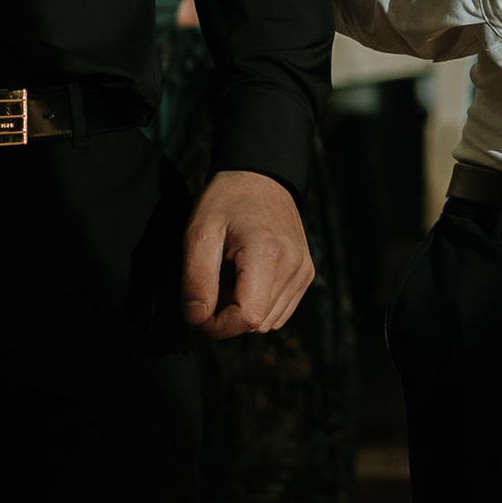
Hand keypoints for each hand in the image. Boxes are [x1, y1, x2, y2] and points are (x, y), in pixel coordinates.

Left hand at [182, 168, 313, 339]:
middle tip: (210, 284)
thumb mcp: (199, 233)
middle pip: (256, 323)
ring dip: (242, 311)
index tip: (196, 310)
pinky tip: (246, 279)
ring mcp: (304, 271)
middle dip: (226, 316)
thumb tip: (198, 319)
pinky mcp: (306, 274)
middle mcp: (294, 266)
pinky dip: (258, 305)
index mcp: (268, 253)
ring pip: (268, 322)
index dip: (216, 325)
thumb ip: (195, 279)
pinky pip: (279, 311)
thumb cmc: (227, 201)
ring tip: (229, 278)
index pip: (247, 317)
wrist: (261, 177)